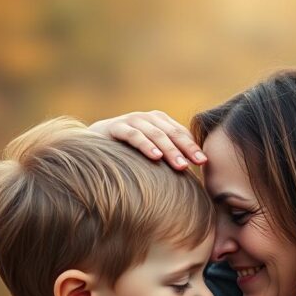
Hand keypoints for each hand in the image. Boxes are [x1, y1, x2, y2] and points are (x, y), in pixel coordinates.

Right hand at [88, 111, 206, 169]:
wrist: (90, 146)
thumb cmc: (126, 154)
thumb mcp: (150, 154)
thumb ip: (168, 159)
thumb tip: (194, 177)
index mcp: (160, 122)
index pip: (181, 134)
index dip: (193, 147)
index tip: (204, 163)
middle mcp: (147, 118)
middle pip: (172, 133)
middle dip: (187, 149)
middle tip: (199, 163)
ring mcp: (131, 120)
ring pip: (156, 134)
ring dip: (170, 150)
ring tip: (181, 165)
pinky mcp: (115, 127)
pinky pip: (133, 135)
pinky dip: (145, 145)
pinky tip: (155, 157)